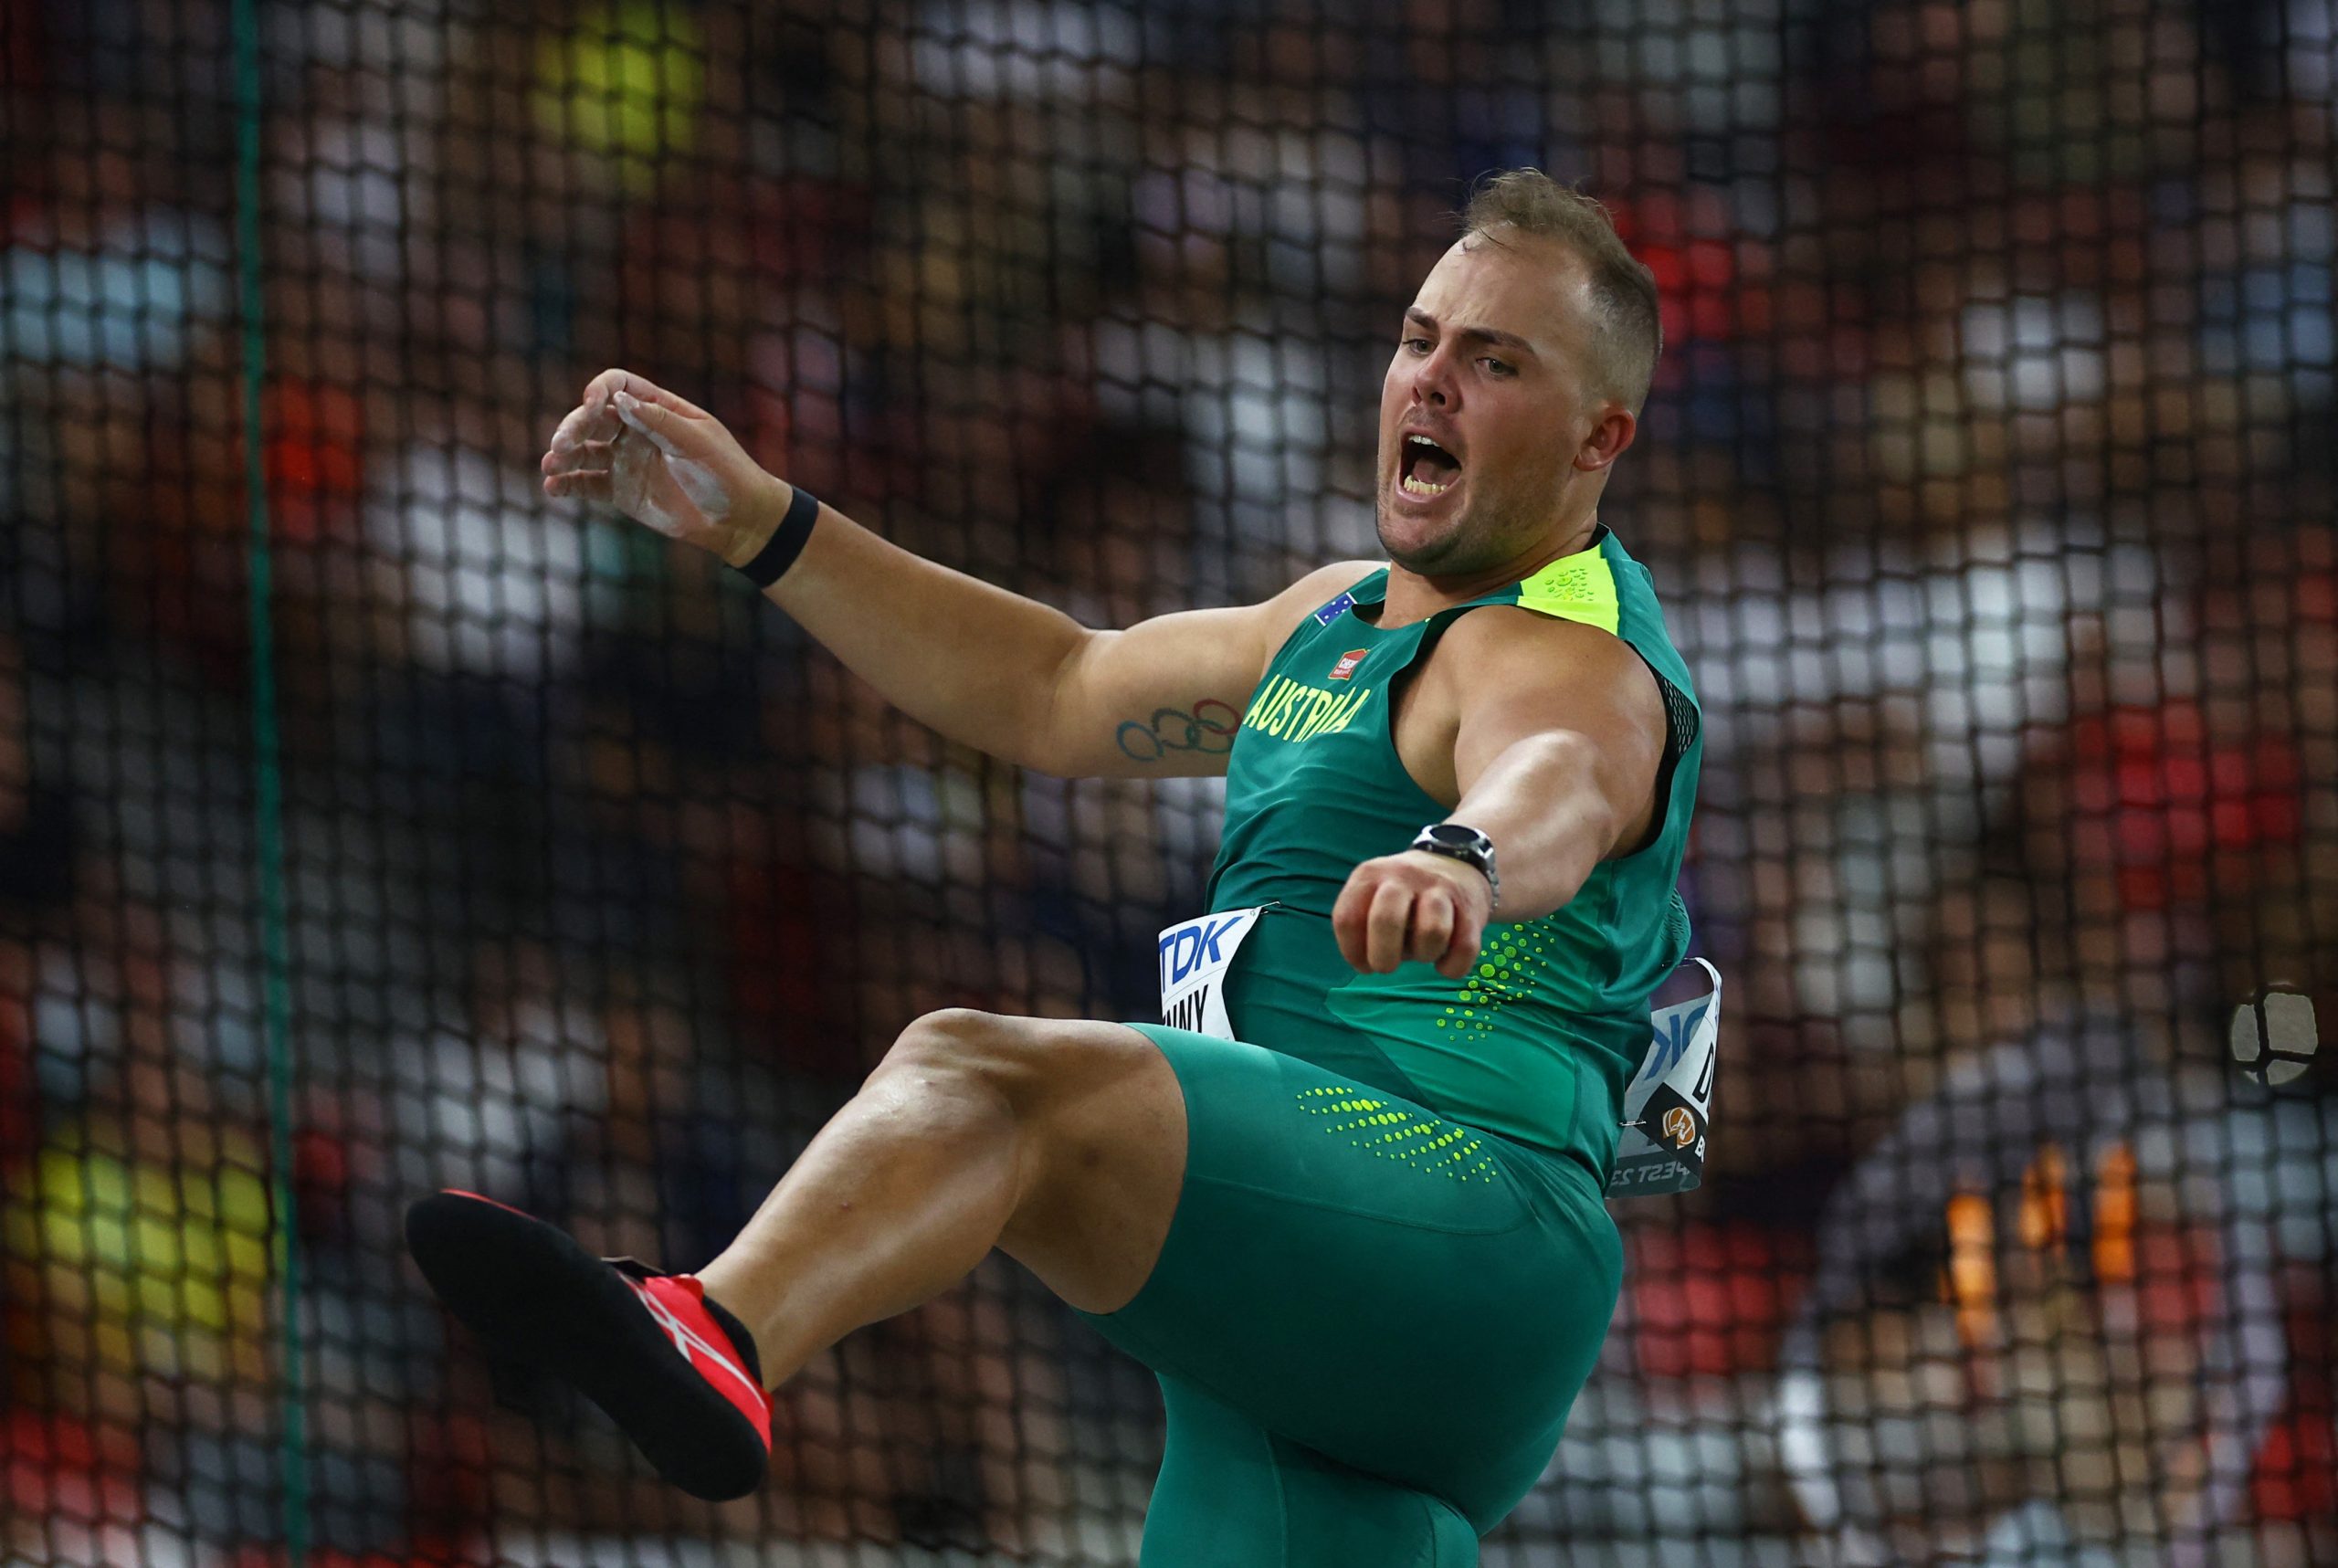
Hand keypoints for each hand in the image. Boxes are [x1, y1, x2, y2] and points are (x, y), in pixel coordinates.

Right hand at [540, 369, 782, 565]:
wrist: (738, 518)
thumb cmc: (726, 472)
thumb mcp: (697, 442)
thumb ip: (658, 421)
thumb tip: (619, 400)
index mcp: (658, 408)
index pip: (618, 386)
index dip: (600, 391)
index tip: (591, 405)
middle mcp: (636, 430)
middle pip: (592, 418)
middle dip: (573, 427)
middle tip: (562, 446)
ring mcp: (625, 460)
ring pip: (583, 451)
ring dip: (562, 456)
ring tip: (550, 466)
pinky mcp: (619, 490)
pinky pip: (586, 484)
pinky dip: (568, 484)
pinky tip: (554, 488)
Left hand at [1331, 850, 1493, 978]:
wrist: (1456, 862)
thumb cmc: (1404, 896)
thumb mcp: (1373, 895)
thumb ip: (1361, 925)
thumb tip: (1366, 963)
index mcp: (1369, 875)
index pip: (1347, 919)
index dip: (1352, 952)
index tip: (1364, 965)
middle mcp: (1403, 876)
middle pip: (1385, 920)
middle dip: (1383, 957)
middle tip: (1386, 966)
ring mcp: (1439, 888)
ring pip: (1432, 932)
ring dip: (1425, 955)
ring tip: (1423, 951)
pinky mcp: (1471, 906)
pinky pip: (1464, 948)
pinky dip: (1452, 967)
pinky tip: (1444, 961)